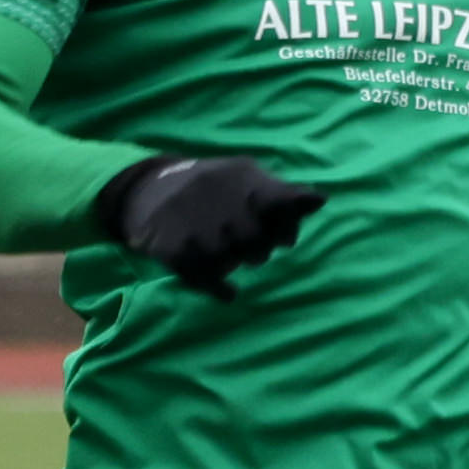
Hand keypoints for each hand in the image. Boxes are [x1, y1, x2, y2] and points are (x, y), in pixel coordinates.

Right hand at [99, 155, 323, 297]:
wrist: (148, 189)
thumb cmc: (212, 189)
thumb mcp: (246, 178)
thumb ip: (282, 193)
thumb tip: (319, 200)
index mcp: (240, 178)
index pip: (280, 202)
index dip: (288, 224)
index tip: (285, 237)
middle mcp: (216, 198)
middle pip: (256, 239)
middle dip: (261, 247)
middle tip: (252, 246)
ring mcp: (194, 224)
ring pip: (231, 258)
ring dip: (236, 261)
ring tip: (230, 254)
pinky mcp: (172, 248)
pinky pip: (205, 277)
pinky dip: (220, 288)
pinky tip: (228, 290)